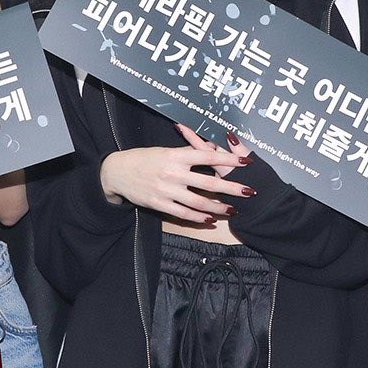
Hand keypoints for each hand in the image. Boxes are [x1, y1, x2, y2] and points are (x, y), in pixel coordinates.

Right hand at [99, 123, 252, 223]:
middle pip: (209, 183)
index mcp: (175, 156)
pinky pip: (183, 213)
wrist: (117, 172)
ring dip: (218, 207)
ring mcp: (167, 190)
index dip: (228, 160)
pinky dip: (198, 217)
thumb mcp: (165, 150)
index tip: (246, 162)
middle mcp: (173, 173)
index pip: (207, 156)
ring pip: (199, 202)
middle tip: (249, 191)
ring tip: (233, 209)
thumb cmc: (144, 158)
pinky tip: (210, 219)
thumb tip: (211, 149)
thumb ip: (188, 152)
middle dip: (231, 188)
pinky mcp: (160, 204)